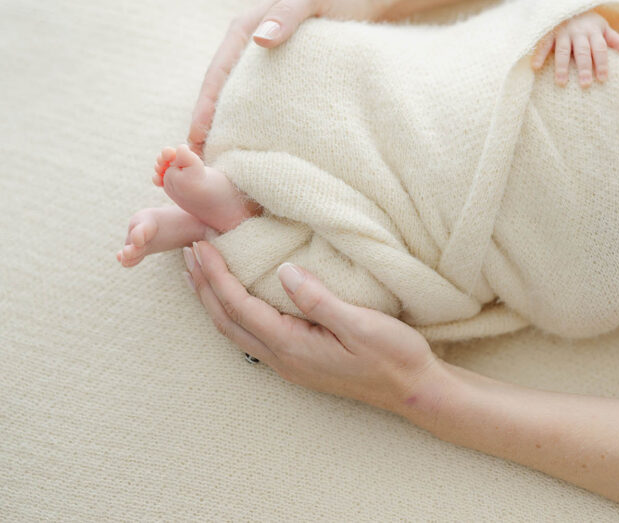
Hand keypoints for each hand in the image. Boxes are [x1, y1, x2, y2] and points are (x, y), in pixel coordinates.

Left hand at [183, 241, 443, 413]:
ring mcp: (290, 363)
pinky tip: (238, 299)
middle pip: (227, 320)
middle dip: (204, 286)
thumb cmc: (393, 356)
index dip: (216, 275)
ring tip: (201, 274)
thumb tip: (284, 271)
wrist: (414, 390)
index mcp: (292, 345)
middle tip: (188, 254)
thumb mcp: (360, 323)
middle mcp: (283, 358)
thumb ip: (318, 299)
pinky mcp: (300, 361)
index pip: (240, 305)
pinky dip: (234, 311)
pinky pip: (252, 335)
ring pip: (236, 330)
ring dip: (214, 300)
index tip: (201, 245)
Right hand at [189, 0, 381, 156]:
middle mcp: (247, 48)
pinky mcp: (282, 77)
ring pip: (239, 101)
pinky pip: (261, 102)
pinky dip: (253, 124)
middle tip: (199, 162)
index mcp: (244, 29)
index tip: (196, 136)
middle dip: (208, 125)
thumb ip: (288, 13)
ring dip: (228, 129)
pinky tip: (256, 150)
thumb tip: (261, 39)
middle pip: (221, 92)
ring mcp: (263, 64)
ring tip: (221, 165)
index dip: (205, 105)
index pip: (218, 72)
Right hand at [531, 10, 618, 87]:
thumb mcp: (602, 27)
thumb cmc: (588, 21)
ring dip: (561, 66)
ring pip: (562, 50)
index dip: (602, 63)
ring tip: (561, 83)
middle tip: (585, 84)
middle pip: (582, 51)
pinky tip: (536, 67)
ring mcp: (563, 31)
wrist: (568, 2)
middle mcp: (578, 31)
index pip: (600, 49)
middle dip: (584, 67)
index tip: (603, 79)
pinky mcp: (549, 31)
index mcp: (593, 31)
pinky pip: (543, 44)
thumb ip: (614, 39)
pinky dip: (539, 54)